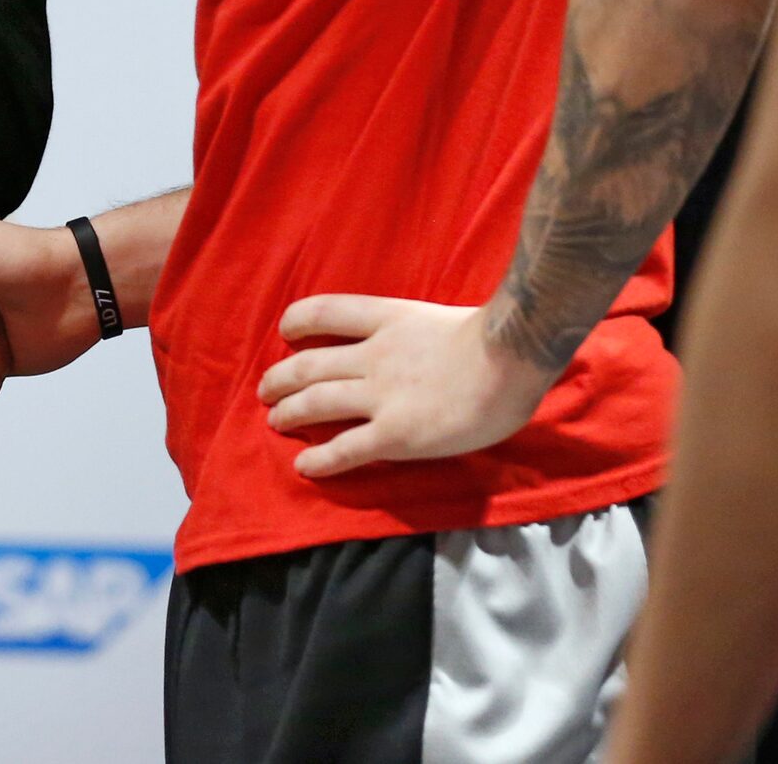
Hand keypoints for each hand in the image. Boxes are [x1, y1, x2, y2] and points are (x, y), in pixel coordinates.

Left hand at [257, 295, 557, 479]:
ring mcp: (380, 396)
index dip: (299, 321)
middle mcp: (372, 357)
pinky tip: (304, 466)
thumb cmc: (493, 336)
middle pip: (309, 364)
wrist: (511, 356)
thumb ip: (416, 332)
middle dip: (281, 378)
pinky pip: (346, 449)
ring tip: (274, 420)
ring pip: (316, 403)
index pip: (326, 311)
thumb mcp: (439, 316)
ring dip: (288, 412)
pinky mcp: (395, 434)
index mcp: (386, 320)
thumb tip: (417, 345)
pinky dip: (320, 458)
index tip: (286, 331)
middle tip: (266, 390)